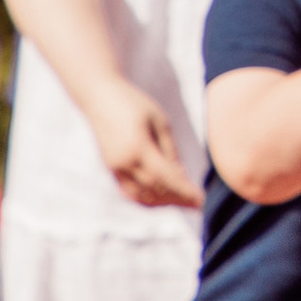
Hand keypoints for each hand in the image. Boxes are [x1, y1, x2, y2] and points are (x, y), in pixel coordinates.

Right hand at [83, 78, 200, 209]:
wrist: (100, 97)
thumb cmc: (134, 103)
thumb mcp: (159, 120)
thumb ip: (169, 148)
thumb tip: (180, 174)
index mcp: (139, 148)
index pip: (166, 177)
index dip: (184, 190)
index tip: (200, 199)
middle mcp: (124, 163)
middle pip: (154, 189)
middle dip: (177, 198)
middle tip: (197, 203)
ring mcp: (114, 167)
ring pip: (140, 195)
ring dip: (162, 201)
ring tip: (182, 201)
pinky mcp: (110, 168)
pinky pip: (129, 191)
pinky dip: (145, 198)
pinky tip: (160, 198)